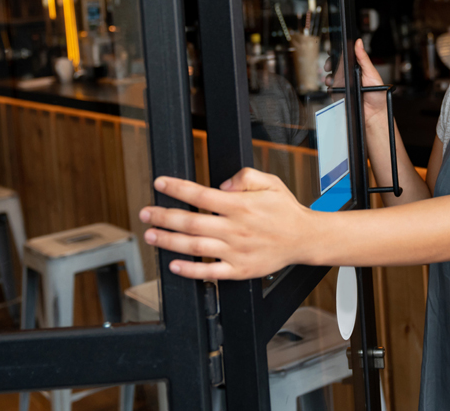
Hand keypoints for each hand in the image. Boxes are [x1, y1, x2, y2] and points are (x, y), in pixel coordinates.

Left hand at [140, 168, 313, 279]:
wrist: (304, 238)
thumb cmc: (285, 210)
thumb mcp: (270, 181)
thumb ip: (245, 177)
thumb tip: (222, 185)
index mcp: (240, 206)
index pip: (200, 194)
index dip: (176, 188)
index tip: (160, 184)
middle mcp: (235, 228)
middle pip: (191, 222)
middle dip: (163, 216)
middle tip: (145, 213)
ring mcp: (236, 251)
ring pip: (195, 246)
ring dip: (169, 241)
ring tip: (151, 236)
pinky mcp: (239, 269)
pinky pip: (210, 272)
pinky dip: (190, 270)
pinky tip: (174, 265)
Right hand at [323, 39, 387, 127]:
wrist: (374, 115)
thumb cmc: (378, 95)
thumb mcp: (372, 73)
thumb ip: (364, 58)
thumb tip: (359, 43)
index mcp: (358, 68)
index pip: (346, 56)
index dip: (338, 52)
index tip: (333, 50)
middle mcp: (350, 75)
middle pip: (336, 65)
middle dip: (330, 63)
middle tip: (329, 65)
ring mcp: (344, 85)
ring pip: (331, 76)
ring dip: (329, 76)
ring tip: (331, 78)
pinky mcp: (340, 94)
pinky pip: (331, 88)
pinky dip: (329, 87)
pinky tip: (332, 87)